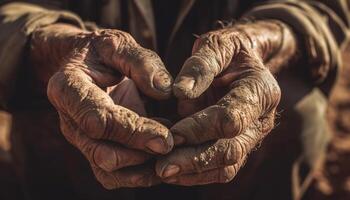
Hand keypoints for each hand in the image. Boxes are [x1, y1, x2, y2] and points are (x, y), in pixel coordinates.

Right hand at [31, 24, 173, 187]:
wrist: (87, 66)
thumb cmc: (102, 53)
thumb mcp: (119, 44)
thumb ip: (141, 62)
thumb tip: (164, 91)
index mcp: (68, 89)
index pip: (96, 118)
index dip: (132, 130)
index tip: (165, 136)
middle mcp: (70, 121)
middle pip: (101, 152)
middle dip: (140, 153)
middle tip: (173, 144)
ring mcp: (82, 140)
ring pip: (108, 172)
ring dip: (143, 168)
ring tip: (172, 151)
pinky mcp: (95, 151)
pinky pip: (115, 176)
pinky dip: (141, 174)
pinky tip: (163, 158)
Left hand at [156, 20, 296, 184]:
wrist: (240, 63)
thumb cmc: (228, 51)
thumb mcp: (217, 44)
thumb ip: (201, 64)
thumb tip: (182, 92)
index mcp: (261, 91)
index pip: (231, 118)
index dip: (200, 128)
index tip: (172, 133)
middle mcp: (261, 120)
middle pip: (231, 149)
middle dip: (195, 159)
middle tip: (163, 166)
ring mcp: (250, 137)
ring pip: (226, 166)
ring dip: (193, 172)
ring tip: (162, 172)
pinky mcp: (237, 147)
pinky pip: (219, 170)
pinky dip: (195, 174)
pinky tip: (171, 172)